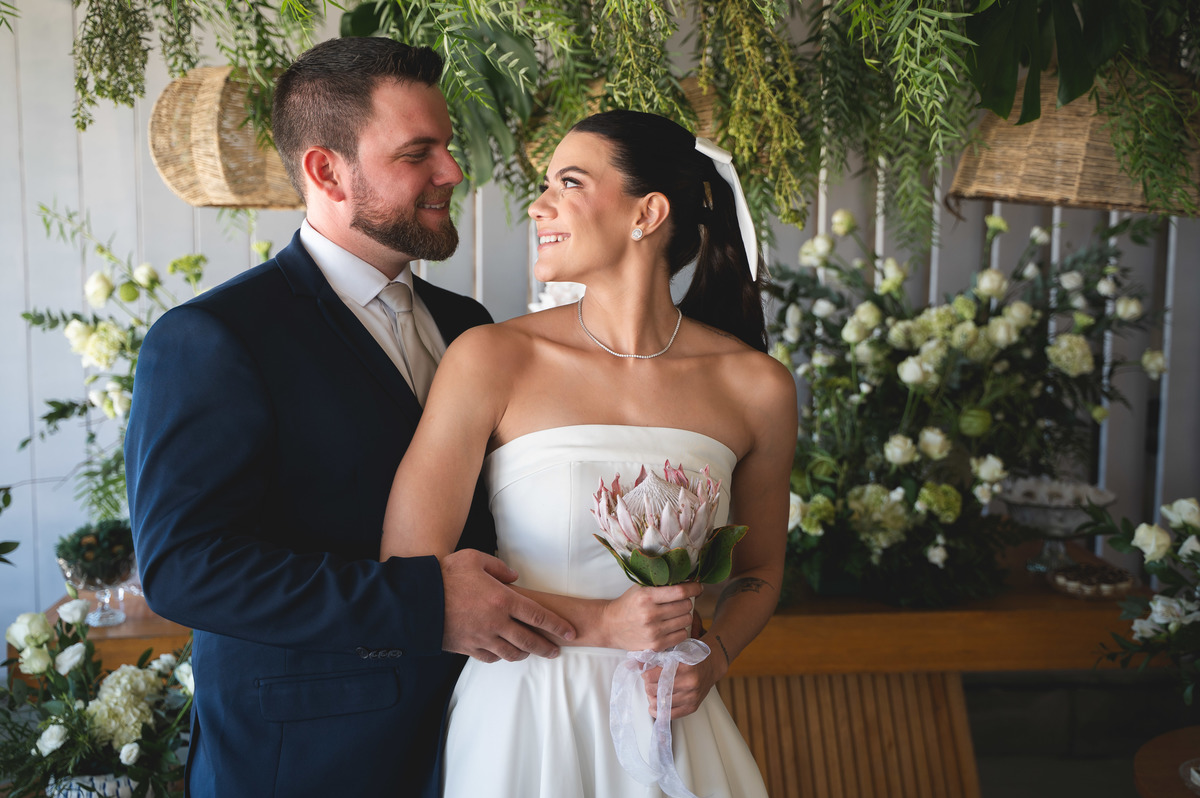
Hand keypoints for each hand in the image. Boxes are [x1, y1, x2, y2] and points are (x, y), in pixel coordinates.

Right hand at [440, 549, 574, 662]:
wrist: (418, 599)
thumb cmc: (447, 575)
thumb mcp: (476, 559)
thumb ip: (500, 568)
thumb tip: (515, 577)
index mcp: (503, 599)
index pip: (539, 616)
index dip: (558, 626)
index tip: (570, 633)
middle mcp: (496, 622)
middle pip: (530, 640)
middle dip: (547, 647)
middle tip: (556, 651)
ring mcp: (482, 637)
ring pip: (512, 652)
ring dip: (525, 653)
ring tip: (531, 651)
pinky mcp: (468, 647)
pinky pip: (491, 657)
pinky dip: (501, 656)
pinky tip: (504, 652)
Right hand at [602, 582, 701, 651]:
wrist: (611, 626)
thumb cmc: (629, 604)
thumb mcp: (641, 589)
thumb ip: (661, 585)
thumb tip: (688, 581)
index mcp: (647, 596)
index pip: (680, 591)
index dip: (694, 588)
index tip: (698, 587)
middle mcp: (651, 614)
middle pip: (686, 606)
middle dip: (687, 602)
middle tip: (680, 602)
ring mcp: (654, 632)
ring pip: (687, 621)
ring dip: (684, 616)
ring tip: (674, 614)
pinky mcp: (656, 645)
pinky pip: (682, 635)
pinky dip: (680, 629)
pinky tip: (671, 626)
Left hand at [642, 635, 726, 720]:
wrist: (711, 664)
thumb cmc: (692, 657)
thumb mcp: (675, 651)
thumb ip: (657, 657)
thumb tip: (636, 663)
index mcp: (684, 666)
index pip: (654, 675)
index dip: (646, 674)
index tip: (645, 672)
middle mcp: (689, 682)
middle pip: (655, 689)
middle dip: (648, 686)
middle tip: (649, 682)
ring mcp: (692, 696)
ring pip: (661, 703)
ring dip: (652, 698)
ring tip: (652, 692)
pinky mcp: (693, 706)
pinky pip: (671, 715)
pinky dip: (659, 712)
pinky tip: (654, 707)